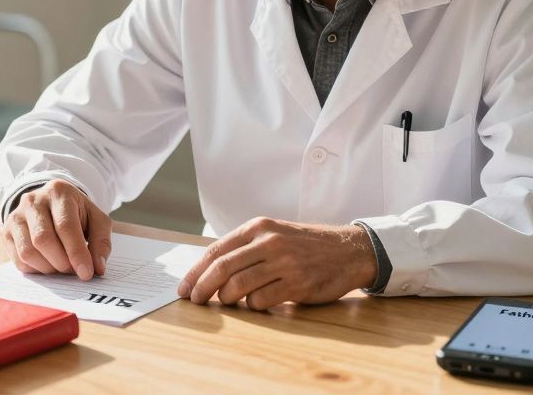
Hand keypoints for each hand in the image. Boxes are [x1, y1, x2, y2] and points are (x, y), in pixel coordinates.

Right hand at [3, 179, 111, 280]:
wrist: (50, 203)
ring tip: (61, 267)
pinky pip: (18, 259)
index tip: (86, 273)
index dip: (76, 253)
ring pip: (28, 251)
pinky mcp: (7, 231)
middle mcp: (33, 200)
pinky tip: (48, 264)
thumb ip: (101, 241)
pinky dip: (36, 269)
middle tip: (73, 271)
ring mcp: (16, 215)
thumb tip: (97, 267)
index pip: (65, 226)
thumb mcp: (96, 219)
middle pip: (43, 239)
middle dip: (61, 262)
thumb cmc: (76, 213)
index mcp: (59, 192)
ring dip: (48, 268)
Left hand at [176, 217, 376, 309]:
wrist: (348, 250)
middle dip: (202, 287)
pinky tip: (255, 303)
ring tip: (225, 302)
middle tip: (194, 300)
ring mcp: (284, 262)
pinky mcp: (297, 283)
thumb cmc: (305, 245)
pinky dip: (252, 305)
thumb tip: (209, 271)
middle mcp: (268, 242)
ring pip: (239, 285)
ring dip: (226, 298)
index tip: (184, 288)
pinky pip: (262, 299)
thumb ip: (245, 248)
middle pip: (223, 268)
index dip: (196, 271)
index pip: (217, 250)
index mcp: (258, 227)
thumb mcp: (274, 234)